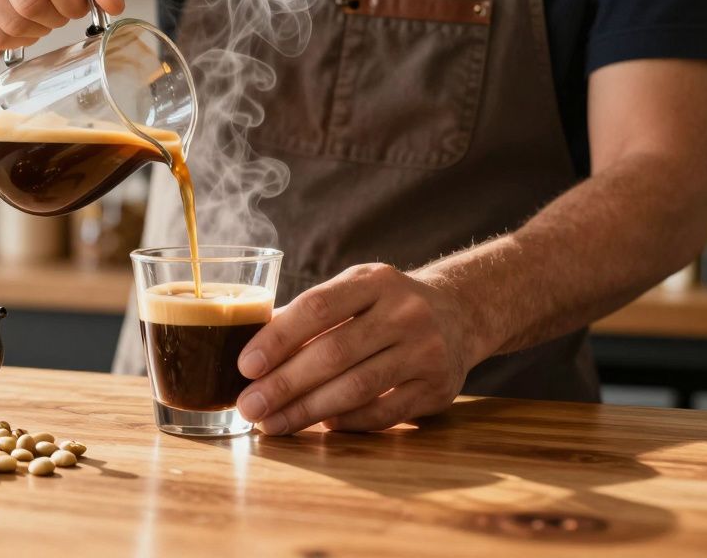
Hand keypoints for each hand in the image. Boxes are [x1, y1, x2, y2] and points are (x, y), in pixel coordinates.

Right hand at [0, 0, 133, 51]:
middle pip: (30, 3)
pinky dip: (14, 40)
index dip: (74, 2)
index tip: (78, 1)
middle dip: (56, 17)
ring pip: (10, 23)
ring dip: (37, 30)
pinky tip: (22, 24)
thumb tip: (111, 2)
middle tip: (60, 8)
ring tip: (42, 14)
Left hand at [235, 264, 486, 434]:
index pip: (317, 307)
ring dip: (307, 410)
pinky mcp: (437, 388)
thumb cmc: (385, 306)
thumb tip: (250, 352)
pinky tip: (320, 425)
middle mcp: (405, 312)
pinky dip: (347, 421)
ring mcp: (426, 351)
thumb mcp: (354, 291)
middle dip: (284, 384)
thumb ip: (308, 315)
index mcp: (374, 280)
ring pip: (356, 388)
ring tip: (272, 423)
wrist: (460, 315)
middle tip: (249, 407)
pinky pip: (383, 412)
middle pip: (334, 353)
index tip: (246, 366)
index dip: (278, 338)